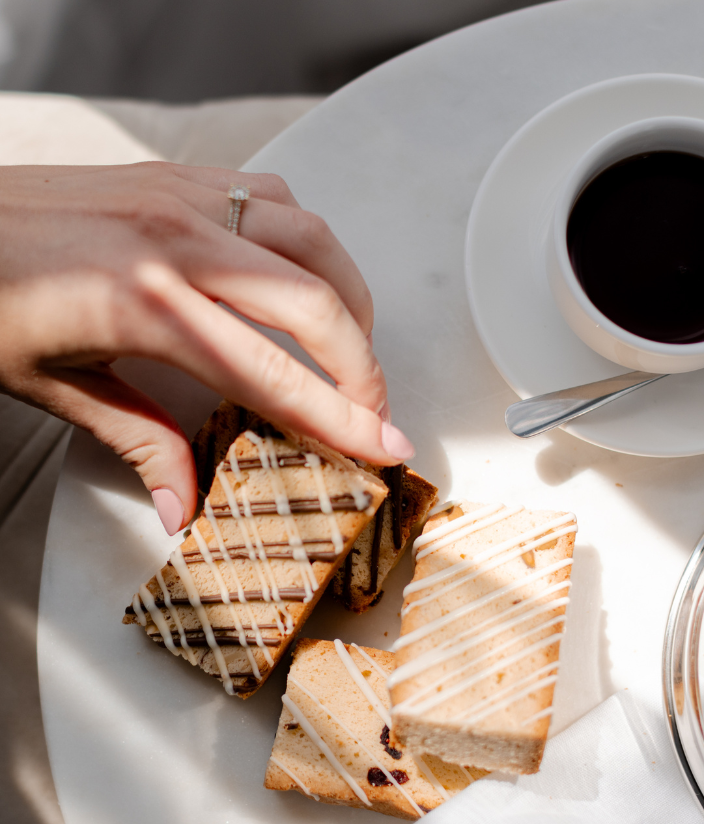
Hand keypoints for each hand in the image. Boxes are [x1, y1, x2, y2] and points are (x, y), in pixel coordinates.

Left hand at [0, 161, 413, 533]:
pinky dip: (307, 243)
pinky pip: (272, 199)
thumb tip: (182, 506)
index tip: (390, 448)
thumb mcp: (51, 386)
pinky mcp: (173, 175)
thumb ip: (137, 442)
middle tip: (375, 413)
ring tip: (351, 347)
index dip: (342, 418)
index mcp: (142, 305)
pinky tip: (300, 278)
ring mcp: (178, 197)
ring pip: (310, 238)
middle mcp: (175, 242)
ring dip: (348, 297)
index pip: (273, 374)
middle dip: (364, 366)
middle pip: (315, 302)